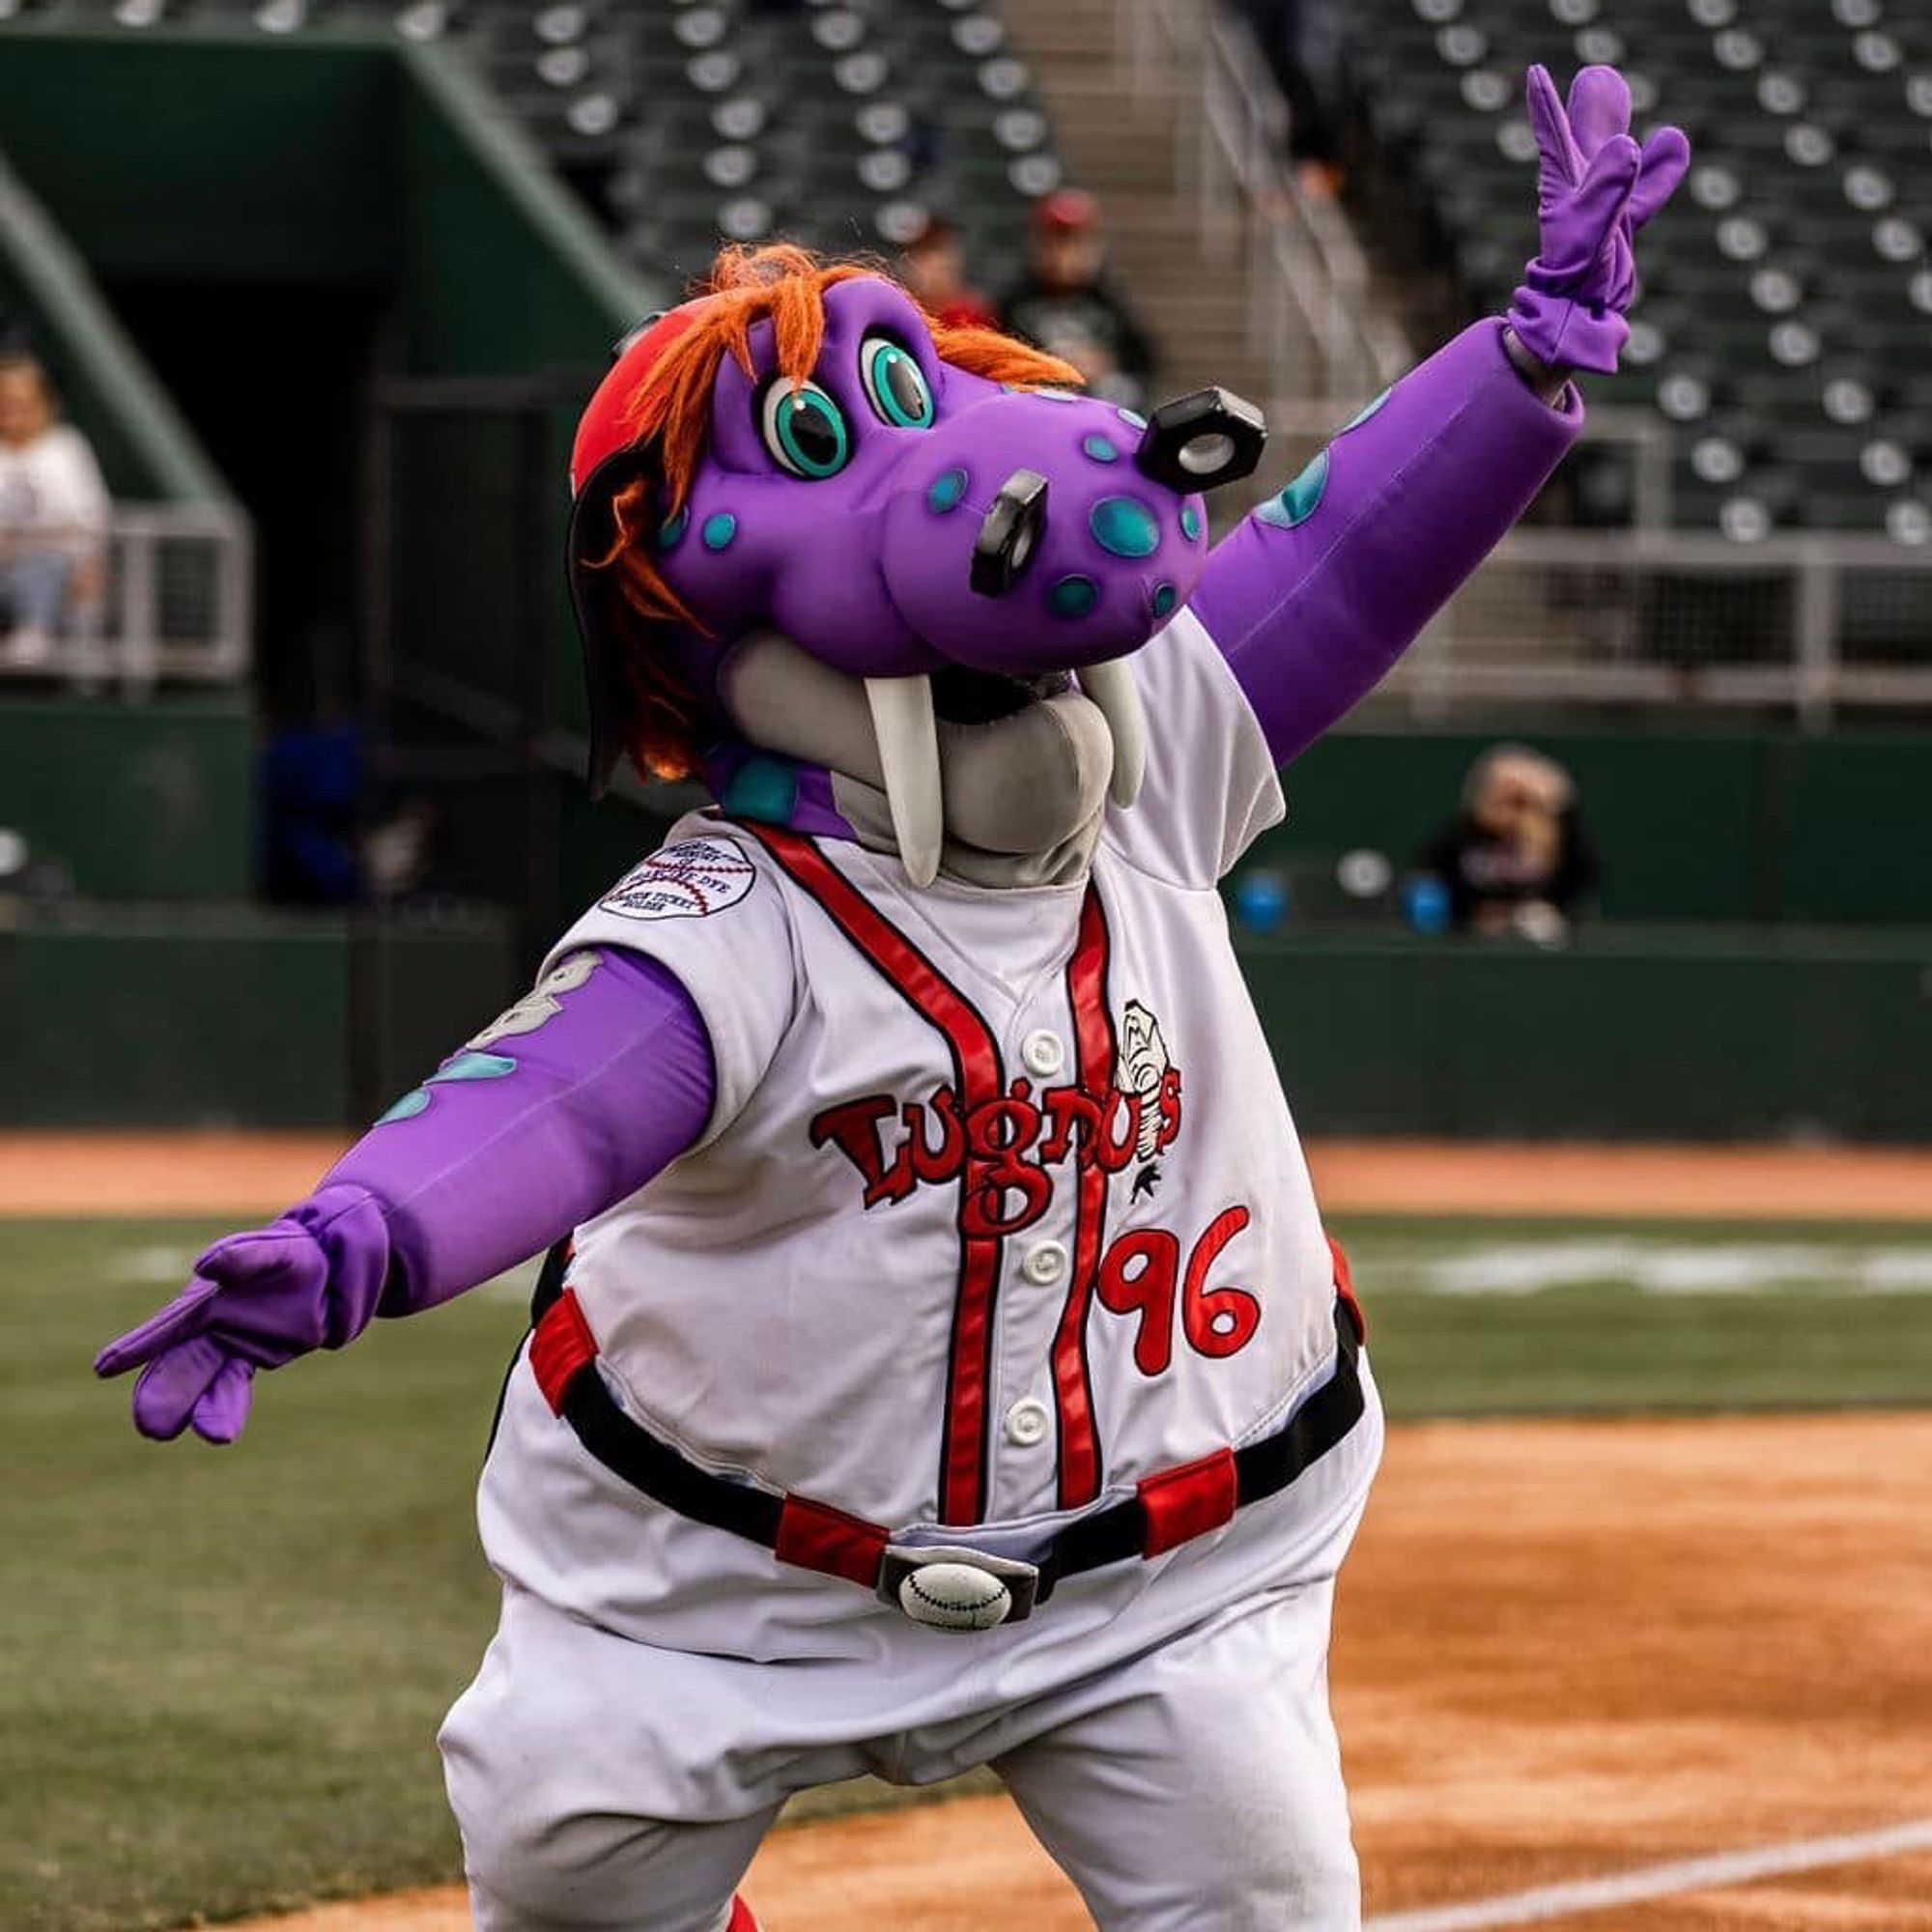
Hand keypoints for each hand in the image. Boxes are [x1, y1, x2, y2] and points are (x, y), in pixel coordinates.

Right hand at [94, 1185, 389, 1442]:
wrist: (326, 1270)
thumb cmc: (289, 1255)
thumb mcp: (270, 1251)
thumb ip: (240, 1257)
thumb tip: (205, 1266)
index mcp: (200, 1302)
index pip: (166, 1329)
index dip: (138, 1347)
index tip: (103, 1367)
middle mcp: (207, 1328)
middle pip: (179, 1366)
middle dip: (164, 1394)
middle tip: (151, 1426)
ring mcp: (229, 1346)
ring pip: (208, 1383)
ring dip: (203, 1410)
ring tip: (210, 1436)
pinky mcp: (254, 1358)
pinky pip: (234, 1385)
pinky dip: (226, 1405)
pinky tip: (219, 1433)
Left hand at [1507, 65, 1689, 375]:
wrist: (1580, 321)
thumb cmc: (1577, 280)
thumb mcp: (1593, 229)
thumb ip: (1610, 188)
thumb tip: (1628, 144)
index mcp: (1565, 187)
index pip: (1553, 135)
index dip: (1545, 105)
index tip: (1534, 76)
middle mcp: (1581, 194)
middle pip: (1584, 140)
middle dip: (1588, 110)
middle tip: (1595, 79)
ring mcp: (1602, 210)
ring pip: (1615, 160)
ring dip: (1618, 130)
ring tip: (1619, 94)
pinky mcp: (1620, 227)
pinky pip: (1641, 190)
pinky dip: (1659, 169)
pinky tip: (1674, 141)